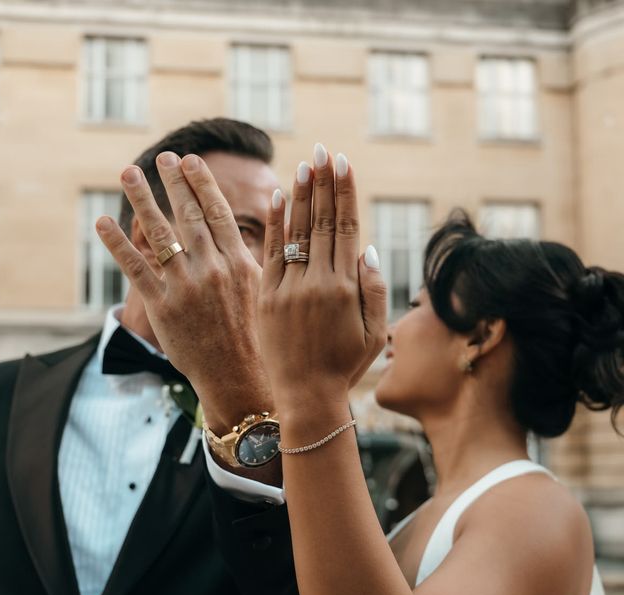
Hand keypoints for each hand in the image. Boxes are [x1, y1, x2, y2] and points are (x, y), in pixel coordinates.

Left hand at [95, 153, 272, 435]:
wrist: (239, 379)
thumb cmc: (256, 339)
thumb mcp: (264, 293)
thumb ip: (257, 256)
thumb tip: (267, 228)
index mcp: (240, 264)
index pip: (218, 213)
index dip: (202, 183)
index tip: (191, 161)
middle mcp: (213, 270)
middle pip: (190, 215)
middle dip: (174, 182)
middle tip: (163, 157)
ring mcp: (186, 288)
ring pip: (160, 233)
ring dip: (142, 199)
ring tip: (128, 172)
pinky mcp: (163, 307)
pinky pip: (136, 268)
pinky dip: (118, 243)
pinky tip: (103, 222)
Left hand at [258, 145, 386, 409]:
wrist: (305, 397)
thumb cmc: (345, 367)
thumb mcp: (373, 334)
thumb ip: (374, 290)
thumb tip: (369, 248)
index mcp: (346, 289)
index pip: (347, 229)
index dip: (346, 194)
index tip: (344, 164)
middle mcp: (317, 283)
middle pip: (323, 223)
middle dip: (325, 183)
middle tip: (324, 150)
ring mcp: (288, 289)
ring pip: (296, 232)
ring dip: (302, 195)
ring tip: (305, 163)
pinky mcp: (266, 298)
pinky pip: (270, 254)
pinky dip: (275, 225)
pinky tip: (278, 197)